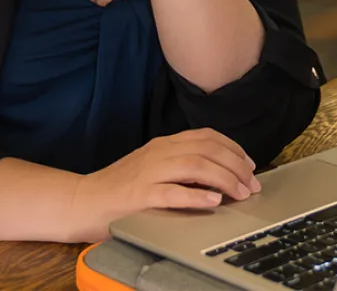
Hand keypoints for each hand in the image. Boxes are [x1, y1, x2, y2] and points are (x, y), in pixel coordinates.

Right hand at [75, 128, 260, 240]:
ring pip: (196, 165)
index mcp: (164, 144)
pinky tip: (213, 200)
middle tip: (252, 184)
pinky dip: (196, 195)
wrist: (84, 200)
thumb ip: (181, 166)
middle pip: (207, 149)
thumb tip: (219, 173)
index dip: (234, 148)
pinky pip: (173, 192)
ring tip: (241, 193)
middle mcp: (159, 152)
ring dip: (224, 179)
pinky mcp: (140, 196)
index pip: (207, 136)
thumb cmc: (121, 188)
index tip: (250, 164)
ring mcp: (149, 173)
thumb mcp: (154, 168)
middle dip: (236, 165)